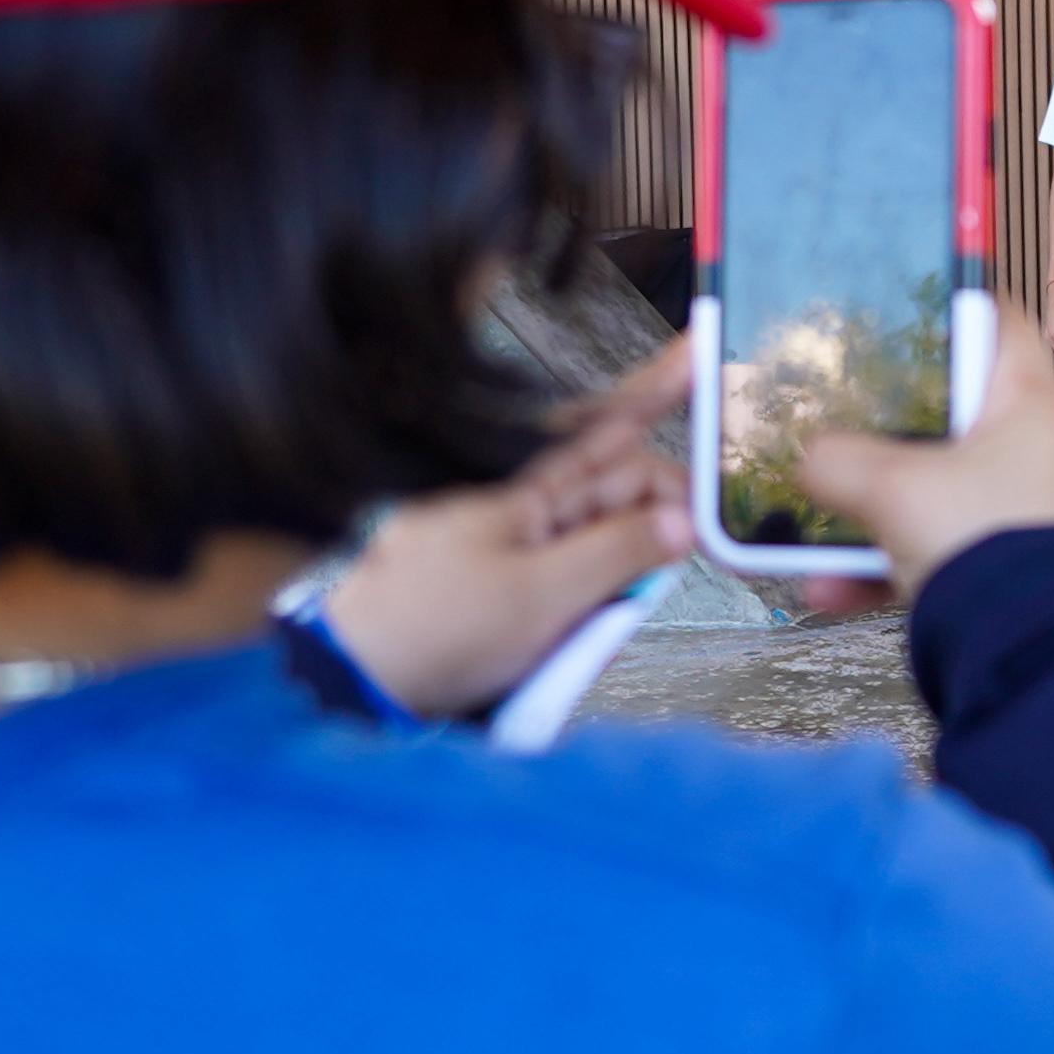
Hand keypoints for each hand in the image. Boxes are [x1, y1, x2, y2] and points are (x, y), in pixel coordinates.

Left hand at [317, 342, 694, 717]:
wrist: (355, 685)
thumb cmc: (429, 632)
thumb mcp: (540, 596)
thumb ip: (617, 555)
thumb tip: (680, 522)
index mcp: (522, 491)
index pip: (607, 432)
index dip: (655, 396)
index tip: (698, 367)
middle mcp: (516, 512)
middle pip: (610, 488)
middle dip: (657, 504)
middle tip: (695, 532)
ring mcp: (508, 553)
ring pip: (593, 540)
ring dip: (624, 567)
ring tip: (632, 590)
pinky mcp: (502, 597)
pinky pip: (566, 583)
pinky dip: (591, 601)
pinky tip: (595, 620)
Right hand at [795, 330, 1053, 613]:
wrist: (1036, 659)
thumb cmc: (993, 551)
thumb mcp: (897, 491)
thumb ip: (839, 462)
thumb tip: (809, 459)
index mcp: (1028, 404)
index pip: (992, 322)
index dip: (940, 306)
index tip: (888, 311)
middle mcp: (1031, 449)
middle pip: (946, 412)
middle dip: (880, 424)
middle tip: (831, 415)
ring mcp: (1017, 509)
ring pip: (930, 486)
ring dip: (868, 504)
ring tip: (813, 515)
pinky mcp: (1000, 564)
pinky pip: (930, 547)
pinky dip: (882, 562)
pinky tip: (828, 586)